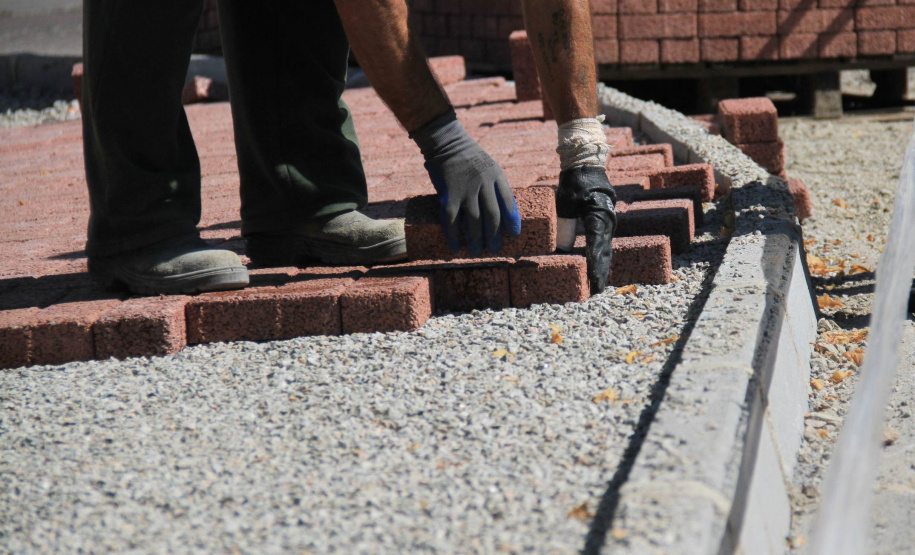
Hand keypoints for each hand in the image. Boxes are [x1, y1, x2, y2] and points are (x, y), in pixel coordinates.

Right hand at [411, 110, 521, 254]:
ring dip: (476, 239)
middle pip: (493, 216)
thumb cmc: (469, 157)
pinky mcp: (450, 194)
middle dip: (494, 236)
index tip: (514, 235)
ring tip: (476, 251)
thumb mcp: (489, 166)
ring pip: (474, 221)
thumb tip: (502, 211)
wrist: (447, 142)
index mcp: (496, 176)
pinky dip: (454, 235)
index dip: (512, 221)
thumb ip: (495, 186)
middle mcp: (484, 183)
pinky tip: (455, 246)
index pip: (509, 202)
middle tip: (494, 249)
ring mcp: (467, 189)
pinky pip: (452, 219)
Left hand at [556, 165, 616, 292]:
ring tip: (595, 285)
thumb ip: (563, 224)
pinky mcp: (604, 222)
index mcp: (599, 216)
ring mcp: (608, 222)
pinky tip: (594, 268)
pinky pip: (602, 243)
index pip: (597, 247)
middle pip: (604, 252)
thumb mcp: (565, 202)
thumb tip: (561, 248)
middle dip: (599, 272)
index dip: (595, 266)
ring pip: (605, 249)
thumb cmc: (576, 181)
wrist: (588, 165)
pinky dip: (598, 257)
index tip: (593, 282)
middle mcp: (607, 221)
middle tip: (595, 291)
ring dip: (600, 267)